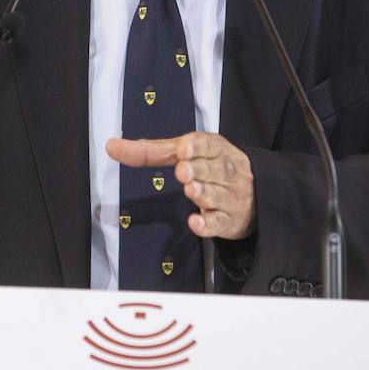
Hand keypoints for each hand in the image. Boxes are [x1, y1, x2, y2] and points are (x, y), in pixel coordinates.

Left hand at [106, 132, 256, 239]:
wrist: (256, 191)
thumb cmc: (212, 165)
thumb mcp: (187, 152)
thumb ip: (152, 150)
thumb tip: (112, 145)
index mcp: (214, 149)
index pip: (207, 145)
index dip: (196, 147)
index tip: (183, 149)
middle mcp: (224, 171)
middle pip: (211, 169)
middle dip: (198, 170)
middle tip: (183, 171)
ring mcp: (228, 197)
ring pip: (215, 195)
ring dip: (203, 193)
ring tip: (190, 189)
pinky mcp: (228, 221)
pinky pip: (218, 223)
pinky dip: (207, 224)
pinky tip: (195, 222)